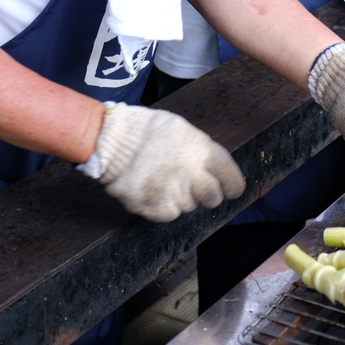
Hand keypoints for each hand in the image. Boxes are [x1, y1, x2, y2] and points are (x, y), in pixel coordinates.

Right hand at [79, 103, 245, 221]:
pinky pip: (169, 215)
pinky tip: (154, 191)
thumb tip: (212, 168)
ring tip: (164, 181)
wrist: (111, 138)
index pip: (232, 178)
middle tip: (195, 188)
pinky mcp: (153, 206)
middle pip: (213, 198)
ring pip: (189, 207)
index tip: (232, 190)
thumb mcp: (183, 130)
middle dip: (208, 196)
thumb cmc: (147, 129)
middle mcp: (192, 174)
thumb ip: (200, 150)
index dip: (234, 187)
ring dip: (181, 198)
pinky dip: (163, 207)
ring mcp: (172, 192)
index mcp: (203, 152)